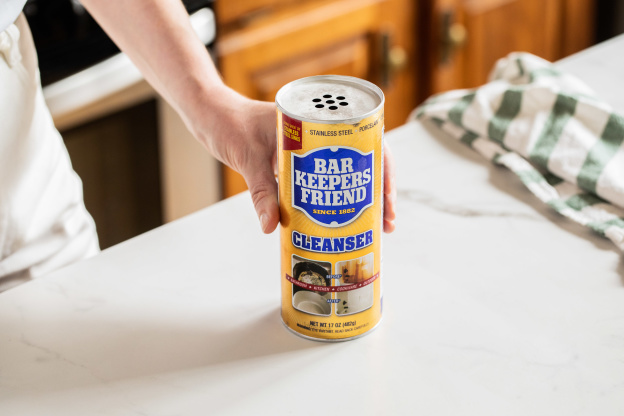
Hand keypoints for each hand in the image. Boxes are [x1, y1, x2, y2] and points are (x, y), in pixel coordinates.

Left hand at [193, 86, 395, 234]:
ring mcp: (311, 148)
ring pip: (347, 173)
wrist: (211, 115)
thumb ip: (260, 191)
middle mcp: (320, 132)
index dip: (381, 167)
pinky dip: (336, 198)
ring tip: (375, 226)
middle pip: (363, 161)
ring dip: (362, 198)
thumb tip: (272, 227)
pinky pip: (325, 181)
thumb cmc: (229, 124)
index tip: (386, 195)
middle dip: (379, 191)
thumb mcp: (247, 157)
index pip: (364, 138)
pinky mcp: (299, 162)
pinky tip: (342, 220)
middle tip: (386, 222)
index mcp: (317, 118)